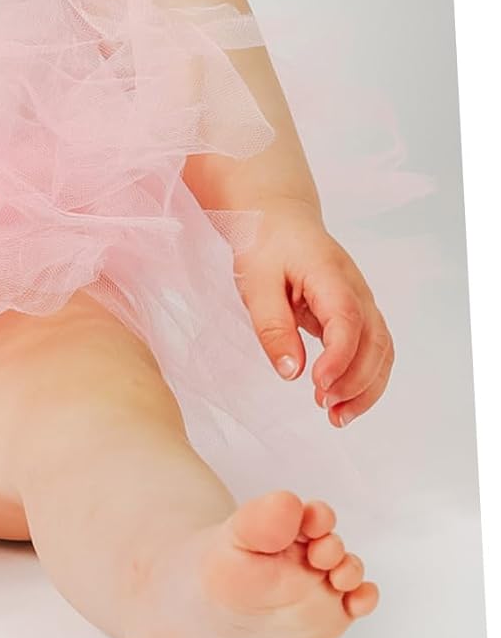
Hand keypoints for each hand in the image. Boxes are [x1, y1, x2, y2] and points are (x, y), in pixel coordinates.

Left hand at [234, 197, 393, 426]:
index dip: (339, 357)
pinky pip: (372, 350)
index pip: (348, 320)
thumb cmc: (265, 247)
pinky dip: (363, 379)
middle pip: (376, 341)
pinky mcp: (357, 315)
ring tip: (337, 417)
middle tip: (325, 408)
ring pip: (382, 351)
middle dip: (356, 381)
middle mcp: (357, 290)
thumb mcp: (255, 284)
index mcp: (331, 275)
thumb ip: (272, 327)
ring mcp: (362, 303)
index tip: (317, 385)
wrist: (279, 220)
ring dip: (366, 388)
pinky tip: (341, 401)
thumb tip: (291, 372)